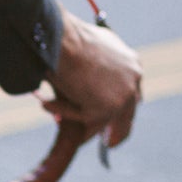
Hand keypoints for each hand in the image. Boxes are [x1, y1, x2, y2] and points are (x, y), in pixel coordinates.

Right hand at [41, 10, 141, 148]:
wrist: (62, 39)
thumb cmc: (70, 39)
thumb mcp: (91, 51)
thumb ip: (97, 69)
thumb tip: (86, 87)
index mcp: (133, 64)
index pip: (131, 95)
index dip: (120, 109)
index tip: (113, 123)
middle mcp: (134, 80)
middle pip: (127, 115)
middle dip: (116, 130)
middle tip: (108, 143)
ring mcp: (122, 96)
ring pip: (102, 119)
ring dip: (78, 118)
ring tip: (56, 113)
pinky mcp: (107, 108)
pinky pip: (83, 118)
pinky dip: (64, 112)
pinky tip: (47, 104)